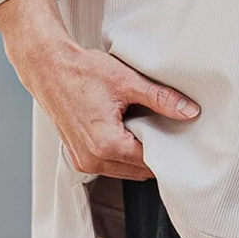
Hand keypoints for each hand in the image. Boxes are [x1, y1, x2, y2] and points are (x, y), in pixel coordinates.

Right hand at [0, 0, 199, 180]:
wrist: (48, 68)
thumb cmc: (82, 72)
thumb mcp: (128, 82)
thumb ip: (161, 99)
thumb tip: (189, 111)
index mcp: (106, 146)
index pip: (150, 161)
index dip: (169, 148)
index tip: (182, 137)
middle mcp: (92, 161)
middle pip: (138, 169)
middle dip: (155, 152)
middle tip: (169, 130)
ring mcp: (82, 162)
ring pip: (124, 170)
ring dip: (138, 154)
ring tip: (147, 126)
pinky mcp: (77, 157)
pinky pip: (109, 164)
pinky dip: (122, 152)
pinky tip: (128, 130)